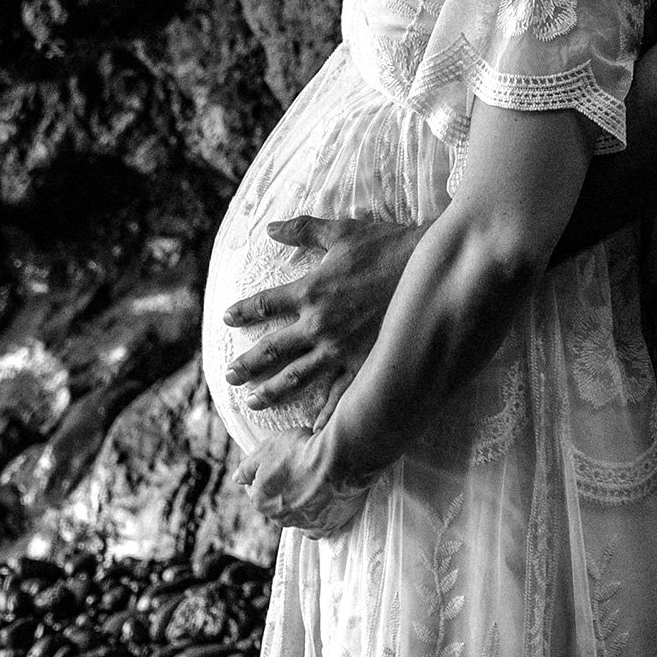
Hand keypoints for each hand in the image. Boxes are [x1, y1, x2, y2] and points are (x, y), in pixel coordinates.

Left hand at [225, 215, 419, 411]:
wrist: (429, 272)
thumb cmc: (386, 247)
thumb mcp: (341, 232)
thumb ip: (303, 230)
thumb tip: (271, 227)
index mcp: (309, 291)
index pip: (264, 304)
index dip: (243, 311)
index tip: (227, 318)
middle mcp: (318, 325)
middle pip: (270, 350)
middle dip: (246, 364)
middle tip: (229, 376)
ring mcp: (340, 350)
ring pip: (295, 377)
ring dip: (271, 391)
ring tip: (253, 402)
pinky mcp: (364, 364)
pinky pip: (339, 395)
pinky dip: (324, 414)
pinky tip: (310, 429)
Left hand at [247, 421, 373, 537]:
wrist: (338, 461)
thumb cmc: (300, 451)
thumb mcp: (266, 449)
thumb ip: (247, 466)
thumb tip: (237, 478)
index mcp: (260, 500)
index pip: (254, 489)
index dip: (264, 473)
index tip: (277, 463)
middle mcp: (278, 517)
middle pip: (275, 504)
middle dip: (282, 490)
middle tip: (297, 471)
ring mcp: (302, 524)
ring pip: (296, 516)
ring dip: (300, 504)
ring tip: (313, 484)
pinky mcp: (324, 527)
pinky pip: (316, 527)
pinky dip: (318, 518)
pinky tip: (323, 505)